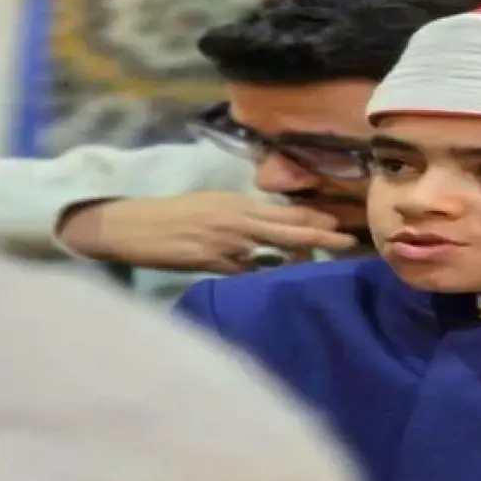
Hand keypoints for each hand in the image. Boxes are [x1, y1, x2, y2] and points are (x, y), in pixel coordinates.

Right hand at [57, 191, 358, 272]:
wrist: (132, 225)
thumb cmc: (173, 217)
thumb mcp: (213, 208)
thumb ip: (244, 221)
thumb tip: (270, 236)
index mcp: (237, 203)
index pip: (283, 210)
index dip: (312, 216)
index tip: (338, 222)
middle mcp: (236, 218)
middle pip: (287, 226)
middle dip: (320, 234)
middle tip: (348, 240)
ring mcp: (225, 240)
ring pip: (272, 247)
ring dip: (297, 253)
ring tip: (322, 257)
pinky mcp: (211, 260)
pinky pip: (245, 270)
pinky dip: (261, 272)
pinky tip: (278, 276)